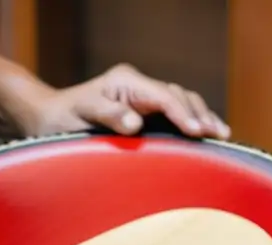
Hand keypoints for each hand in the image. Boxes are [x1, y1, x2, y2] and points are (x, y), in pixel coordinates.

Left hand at [26, 63, 229, 140]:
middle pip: (179, 95)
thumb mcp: (81, 114)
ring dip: (201, 117)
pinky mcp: (146, 111)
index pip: (163, 96)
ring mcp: (143, 97)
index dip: (181, 113)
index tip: (196, 131)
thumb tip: (136, 124)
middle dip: (199, 114)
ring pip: (182, 101)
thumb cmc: (63, 118)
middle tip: (216, 135)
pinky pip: (175, 112)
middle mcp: (138, 86)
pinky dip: (193, 121)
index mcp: (126, 82)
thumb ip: (108, 115)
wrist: (51, 117)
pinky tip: (208, 133)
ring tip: (221, 135)